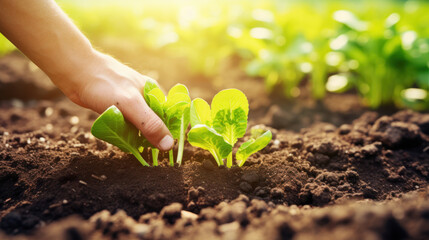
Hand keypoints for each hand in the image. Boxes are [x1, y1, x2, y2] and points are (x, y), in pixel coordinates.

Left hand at [53, 50, 173, 150]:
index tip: (163, 151)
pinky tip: (119, 137)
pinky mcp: (117, 106)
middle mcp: (145, 97)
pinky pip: (126, 123)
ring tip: (129, 144)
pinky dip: (124, 132)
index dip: (168, 134)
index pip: (169, 118)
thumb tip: (169, 145)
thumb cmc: (106, 84)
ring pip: (139, 125)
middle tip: (143, 150)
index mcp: (155, 93)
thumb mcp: (132, 105)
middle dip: (151, 137)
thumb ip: (151, 125)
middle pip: (155, 123)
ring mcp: (130, 102)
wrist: (76, 73)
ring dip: (136, 136)